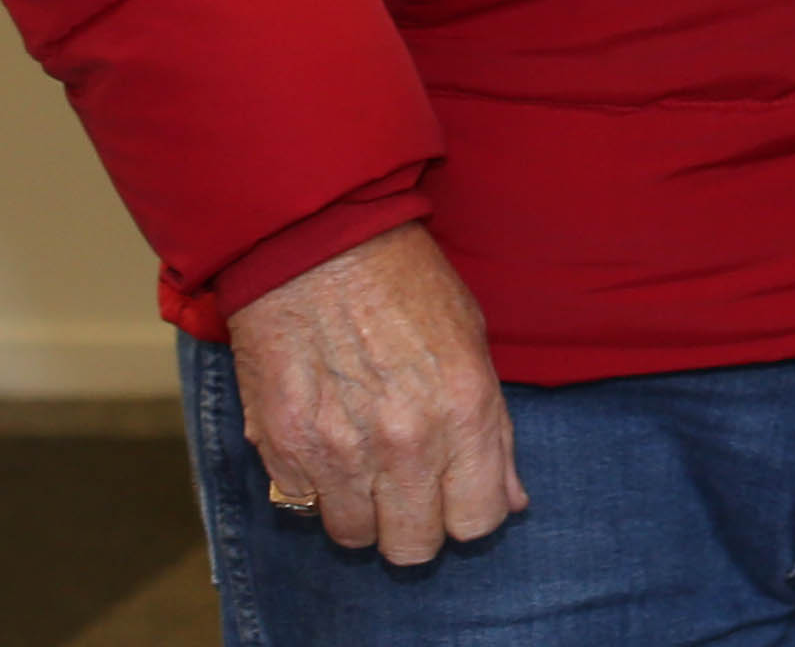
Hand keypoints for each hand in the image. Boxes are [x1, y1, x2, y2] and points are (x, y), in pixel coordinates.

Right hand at [226, 222, 521, 565]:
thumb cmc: (405, 286)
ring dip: (360, 510)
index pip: (478, 522)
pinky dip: (314, 487)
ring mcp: (339, 451)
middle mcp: (405, 442)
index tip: (455, 495)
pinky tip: (324, 440)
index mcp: (464, 411)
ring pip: (353, 536)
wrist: (316, 246)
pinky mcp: (283, 449)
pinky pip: (303, 505)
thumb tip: (511, 502)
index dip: (468, 514)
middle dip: (414, 526)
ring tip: (361, 461)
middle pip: (413, 547)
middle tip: (406, 489)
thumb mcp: (473, 343)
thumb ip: (494, 432)